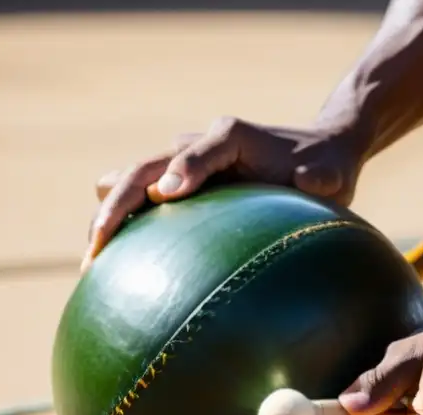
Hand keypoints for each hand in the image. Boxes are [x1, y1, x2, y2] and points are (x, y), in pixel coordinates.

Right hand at [83, 116, 366, 270]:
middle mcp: (196, 144)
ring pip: (127, 183)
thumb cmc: (323, 167)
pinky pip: (137, 203)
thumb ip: (321, 178)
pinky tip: (111, 271)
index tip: (164, 196)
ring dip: (107, 217)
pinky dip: (121, 228)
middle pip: (144, 169)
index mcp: (231, 136)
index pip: (201, 148)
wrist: (312, 154)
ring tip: (92, 262)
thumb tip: (312, 181)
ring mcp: (178, 165)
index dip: (182, 168)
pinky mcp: (174, 186)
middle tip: (98, 247)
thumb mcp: (330, 173)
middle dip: (118, 205)